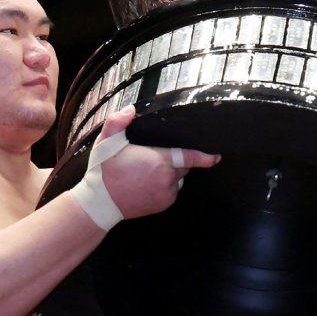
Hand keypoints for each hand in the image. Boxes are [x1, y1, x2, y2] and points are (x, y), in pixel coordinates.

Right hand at [98, 107, 220, 218]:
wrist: (100, 203)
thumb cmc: (105, 172)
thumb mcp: (107, 142)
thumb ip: (117, 122)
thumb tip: (130, 110)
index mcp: (159, 161)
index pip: (188, 157)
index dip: (205, 157)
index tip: (216, 156)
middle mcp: (167, 179)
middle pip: (182, 167)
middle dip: (174, 161)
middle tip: (151, 159)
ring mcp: (166, 194)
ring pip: (177, 179)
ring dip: (169, 175)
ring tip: (147, 173)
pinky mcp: (163, 204)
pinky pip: (171, 192)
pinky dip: (165, 187)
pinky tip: (148, 184)